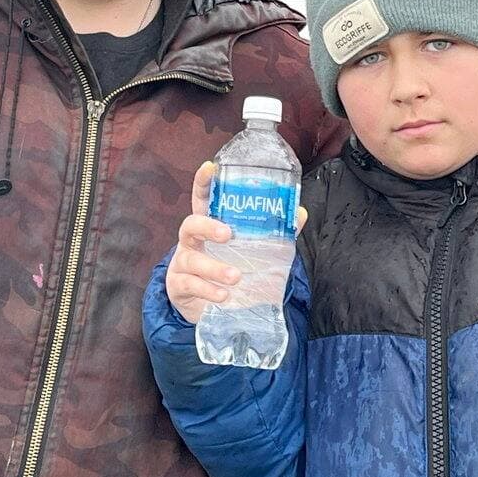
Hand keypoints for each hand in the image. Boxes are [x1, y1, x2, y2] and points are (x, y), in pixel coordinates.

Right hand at [164, 161, 305, 324]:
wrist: (213, 308)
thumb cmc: (232, 269)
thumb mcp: (253, 252)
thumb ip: (274, 234)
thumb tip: (299, 212)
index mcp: (209, 227)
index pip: (202, 200)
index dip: (202, 182)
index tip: (209, 167)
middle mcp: (192, 241)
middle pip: (190, 224)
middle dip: (207, 227)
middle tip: (228, 234)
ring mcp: (182, 263)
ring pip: (191, 259)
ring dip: (214, 268)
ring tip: (236, 277)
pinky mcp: (178, 286)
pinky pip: (190, 285)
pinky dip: (208, 290)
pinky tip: (224, 296)